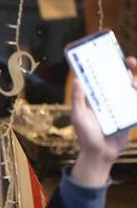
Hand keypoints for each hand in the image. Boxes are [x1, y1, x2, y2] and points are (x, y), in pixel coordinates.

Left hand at [70, 55, 135, 187]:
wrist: (101, 154)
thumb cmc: (86, 136)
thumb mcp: (78, 117)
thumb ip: (78, 99)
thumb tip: (77, 79)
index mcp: (95, 96)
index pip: (101, 76)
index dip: (105, 64)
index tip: (109, 53)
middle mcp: (108, 97)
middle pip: (119, 77)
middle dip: (125, 66)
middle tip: (129, 61)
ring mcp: (121, 104)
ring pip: (131, 86)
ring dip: (134, 79)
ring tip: (133, 82)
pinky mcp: (130, 113)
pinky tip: (136, 89)